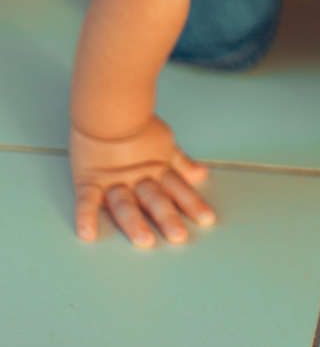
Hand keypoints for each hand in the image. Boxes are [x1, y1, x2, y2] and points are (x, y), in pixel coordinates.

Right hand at [70, 115, 215, 246]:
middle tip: (178, 236)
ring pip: (125, 203)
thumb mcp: (164, 142)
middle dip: (167, 217)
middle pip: (154, 199)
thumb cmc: (136, 123)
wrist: (107, 106)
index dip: (192, 203)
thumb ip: (180, 162)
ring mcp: (113, 180)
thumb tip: (201, 173)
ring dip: (134, 222)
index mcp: (155, 168)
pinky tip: (88, 233)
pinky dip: (86, 215)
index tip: (207, 219)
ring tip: (144, 240)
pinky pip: (87, 200)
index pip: (177, 187)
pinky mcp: (89, 180)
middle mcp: (137, 178)